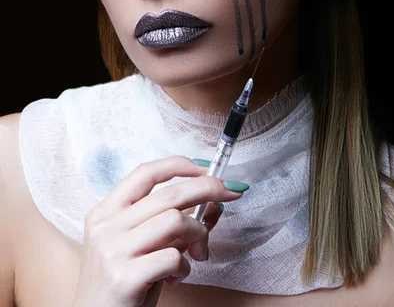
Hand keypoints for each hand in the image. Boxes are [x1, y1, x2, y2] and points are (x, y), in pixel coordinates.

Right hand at [72, 155, 246, 306]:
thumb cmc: (123, 283)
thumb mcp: (141, 245)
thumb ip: (171, 223)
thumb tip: (213, 202)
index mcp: (106, 211)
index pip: (145, 173)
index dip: (179, 165)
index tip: (206, 167)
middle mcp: (107, 226)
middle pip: (169, 194)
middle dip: (208, 188)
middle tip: (231, 193)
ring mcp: (113, 250)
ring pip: (175, 220)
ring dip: (198, 235)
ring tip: (198, 253)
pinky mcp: (124, 277)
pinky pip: (172, 256)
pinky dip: (185, 265)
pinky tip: (176, 276)